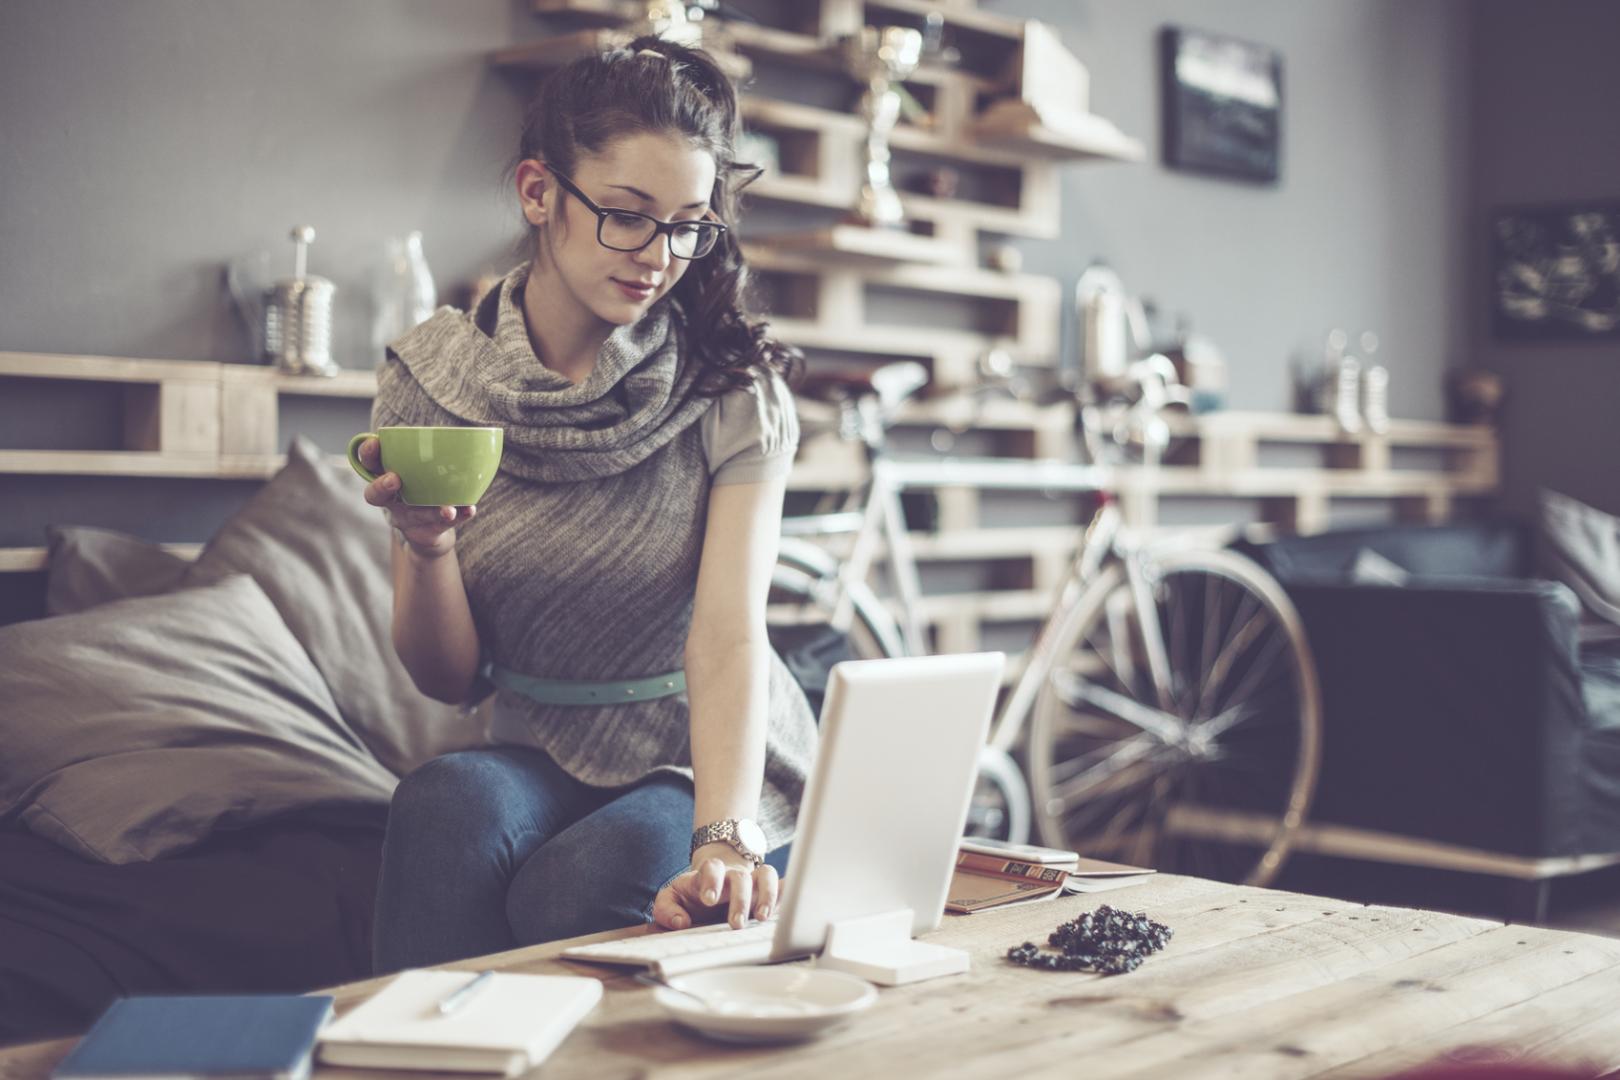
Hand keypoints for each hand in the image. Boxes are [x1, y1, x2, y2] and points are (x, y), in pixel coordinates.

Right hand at [357, 436, 474, 557]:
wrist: (430, 529)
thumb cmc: (423, 488)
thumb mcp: (419, 468)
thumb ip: (427, 452)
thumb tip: (463, 431)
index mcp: (386, 477)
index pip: (369, 464)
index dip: (368, 454)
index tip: (375, 442)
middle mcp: (391, 499)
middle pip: (376, 495)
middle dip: (382, 486)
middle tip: (394, 479)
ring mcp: (406, 517)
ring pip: (414, 514)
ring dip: (431, 510)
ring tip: (448, 509)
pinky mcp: (424, 532)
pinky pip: (440, 525)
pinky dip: (457, 516)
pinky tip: (469, 509)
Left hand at [650, 843, 778, 931]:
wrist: (710, 889)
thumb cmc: (690, 897)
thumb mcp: (671, 900)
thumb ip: (667, 909)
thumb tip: (680, 922)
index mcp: (709, 875)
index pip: (712, 867)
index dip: (712, 880)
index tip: (708, 899)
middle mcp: (733, 876)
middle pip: (741, 877)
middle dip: (741, 899)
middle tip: (736, 923)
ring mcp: (752, 883)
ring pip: (766, 876)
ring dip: (767, 895)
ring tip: (762, 918)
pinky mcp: (766, 893)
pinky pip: (782, 887)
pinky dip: (789, 892)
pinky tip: (793, 903)